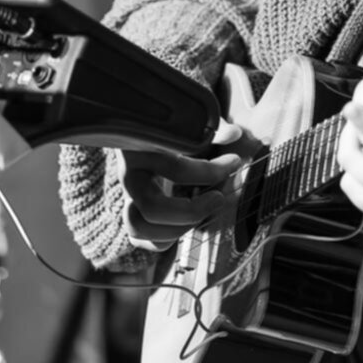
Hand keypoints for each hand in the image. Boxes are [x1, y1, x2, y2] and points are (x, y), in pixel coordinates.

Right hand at [115, 118, 243, 250]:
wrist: (135, 126)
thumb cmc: (168, 126)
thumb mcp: (187, 122)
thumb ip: (211, 129)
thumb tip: (236, 134)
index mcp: (142, 149)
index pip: (176, 169)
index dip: (210, 171)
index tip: (235, 162)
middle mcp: (129, 176)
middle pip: (152, 208)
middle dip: (191, 211)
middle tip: (219, 198)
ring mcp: (126, 196)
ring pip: (139, 228)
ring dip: (176, 229)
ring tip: (203, 212)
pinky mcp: (130, 212)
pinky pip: (139, 239)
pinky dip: (164, 240)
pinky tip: (188, 221)